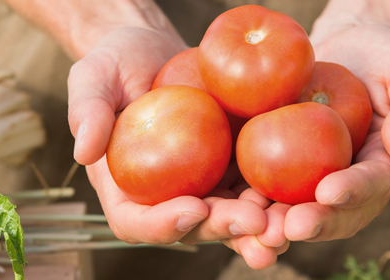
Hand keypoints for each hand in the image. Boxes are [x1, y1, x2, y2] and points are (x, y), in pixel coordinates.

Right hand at [69, 27, 275, 252]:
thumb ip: (87, 111)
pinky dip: (279, 197)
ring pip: (231, 218)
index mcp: (125, 190)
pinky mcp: (232, 169)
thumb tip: (83, 152)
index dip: (163, 224)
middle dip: (224, 231)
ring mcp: (202, 186)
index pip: (137, 222)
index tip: (192, 208)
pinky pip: (256, 187)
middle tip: (254, 223)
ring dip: (260, 227)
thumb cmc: (113, 63)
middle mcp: (165, 198)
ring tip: (287, 225)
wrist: (154, 50)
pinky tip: (306, 195)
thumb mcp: (91, 77)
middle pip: (193, 228)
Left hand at [236, 22, 389, 266]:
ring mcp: (320, 182)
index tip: (329, 191)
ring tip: (258, 231)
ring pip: (301, 212)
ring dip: (279, 225)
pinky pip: (269, 191)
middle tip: (288, 228)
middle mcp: (357, 187)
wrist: (347, 49)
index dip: (353, 191)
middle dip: (314, 222)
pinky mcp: (287, 173)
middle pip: (337, 214)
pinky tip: (231, 207)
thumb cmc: (389, 57)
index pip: (375, 183)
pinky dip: (252, 203)